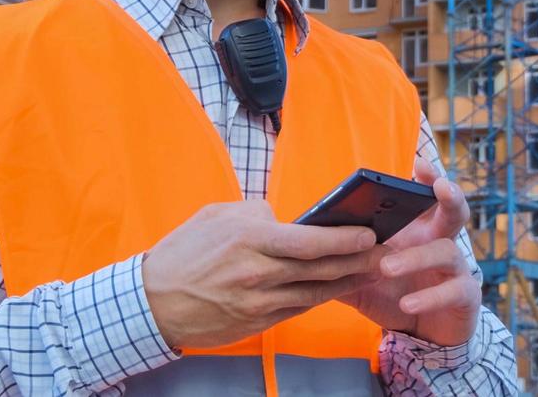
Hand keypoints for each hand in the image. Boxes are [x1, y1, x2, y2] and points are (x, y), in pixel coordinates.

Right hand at [142, 200, 386, 349]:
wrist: (153, 303)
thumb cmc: (182, 253)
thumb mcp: (214, 216)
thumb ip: (253, 213)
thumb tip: (283, 218)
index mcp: (248, 239)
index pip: (308, 241)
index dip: (344, 239)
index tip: (369, 233)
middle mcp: (257, 272)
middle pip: (320, 269)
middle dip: (358, 261)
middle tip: (384, 253)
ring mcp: (258, 302)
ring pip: (314, 293)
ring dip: (346, 282)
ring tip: (370, 271)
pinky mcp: (256, 322)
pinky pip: (297, 309)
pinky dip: (320, 298)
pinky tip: (336, 289)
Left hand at [338, 159, 480, 346]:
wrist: (423, 335)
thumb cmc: (393, 297)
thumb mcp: (361, 280)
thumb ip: (339, 263)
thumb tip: (304, 247)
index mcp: (417, 231)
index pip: (425, 197)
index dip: (426, 177)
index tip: (418, 163)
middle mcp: (440, 242)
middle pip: (454, 211)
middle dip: (450, 195)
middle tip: (439, 187)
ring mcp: (456, 269)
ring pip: (446, 251)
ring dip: (415, 257)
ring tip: (386, 267)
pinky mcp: (464, 296)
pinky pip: (452, 291)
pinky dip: (429, 296)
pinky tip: (407, 303)